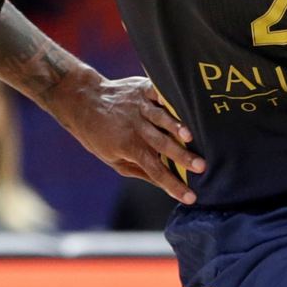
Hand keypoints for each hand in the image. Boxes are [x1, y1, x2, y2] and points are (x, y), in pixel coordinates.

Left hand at [48, 72, 202, 203]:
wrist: (84, 101)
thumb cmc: (100, 135)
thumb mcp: (113, 160)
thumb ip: (139, 170)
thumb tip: (163, 184)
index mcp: (130, 147)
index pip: (156, 170)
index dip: (173, 185)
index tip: (191, 197)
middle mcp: (137, 127)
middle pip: (162, 145)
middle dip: (182, 157)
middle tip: (201, 167)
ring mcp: (141, 107)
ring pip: (162, 119)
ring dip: (176, 127)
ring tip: (191, 136)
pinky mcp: (143, 89)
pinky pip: (159, 92)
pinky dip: (171, 97)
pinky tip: (185, 101)